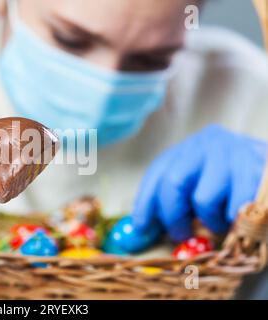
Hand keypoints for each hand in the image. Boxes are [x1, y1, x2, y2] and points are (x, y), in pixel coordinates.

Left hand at [132, 125, 266, 240]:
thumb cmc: (231, 185)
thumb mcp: (198, 186)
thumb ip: (172, 204)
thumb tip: (140, 232)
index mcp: (188, 148)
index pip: (157, 173)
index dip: (145, 203)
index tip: (141, 227)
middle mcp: (207, 143)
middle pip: (172, 182)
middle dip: (172, 216)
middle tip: (180, 233)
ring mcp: (233, 153)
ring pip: (203, 198)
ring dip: (209, 220)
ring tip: (220, 220)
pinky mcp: (257, 169)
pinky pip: (234, 208)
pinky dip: (232, 221)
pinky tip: (237, 216)